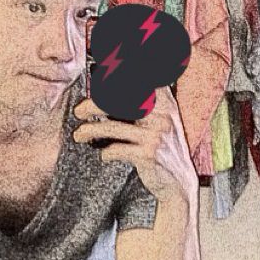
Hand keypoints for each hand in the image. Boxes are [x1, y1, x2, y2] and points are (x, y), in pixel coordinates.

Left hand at [72, 85, 197, 202]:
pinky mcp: (148, 154)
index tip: (98, 77)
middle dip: (93, 105)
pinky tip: (104, 154)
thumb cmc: (163, 148)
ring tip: (79, 135)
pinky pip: (116, 149)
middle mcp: (162, 114)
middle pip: (118, 101)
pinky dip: (105, 152)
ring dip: (90, 130)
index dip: (114, 77)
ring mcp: (156, 134)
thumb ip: (142, 103)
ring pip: (112, 126)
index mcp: (164, 101)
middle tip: (79, 112)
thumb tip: (106, 90)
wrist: (180, 182)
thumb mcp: (160, 120)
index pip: (138, 81)